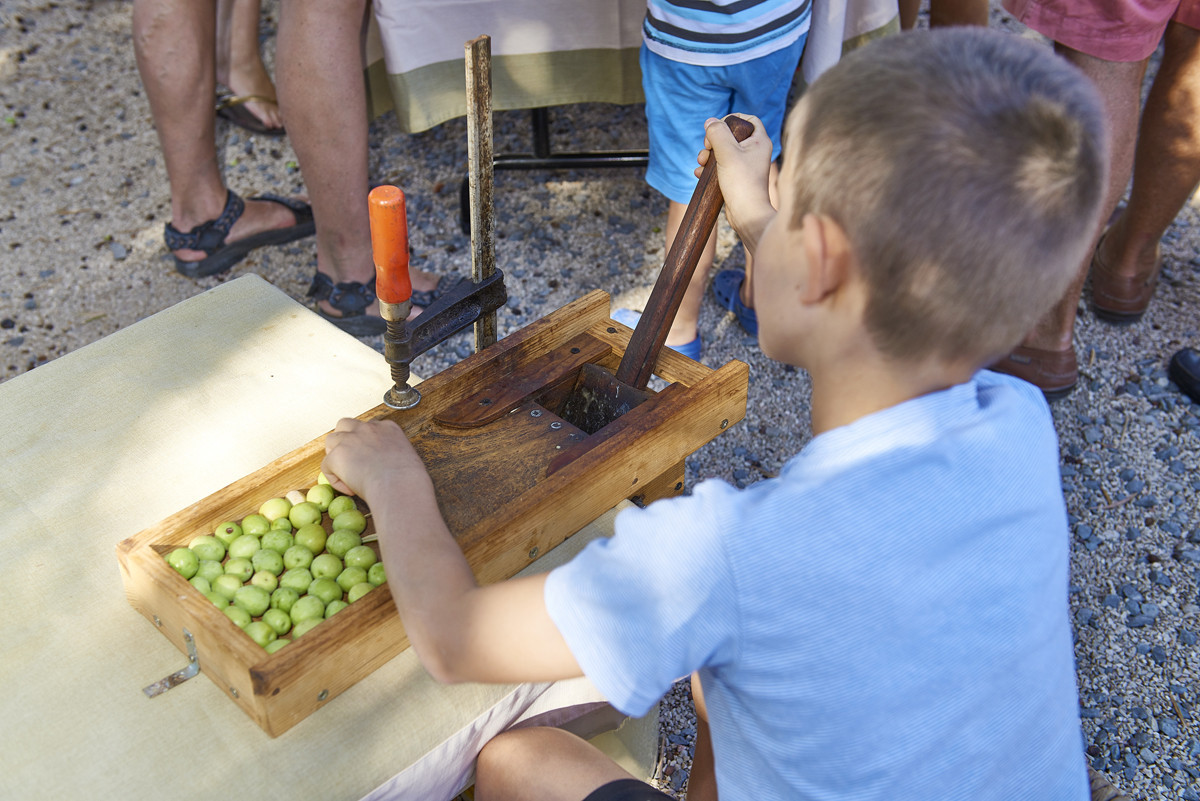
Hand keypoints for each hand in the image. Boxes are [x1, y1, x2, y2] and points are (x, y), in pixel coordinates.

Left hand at [321, 417, 430, 504]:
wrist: (399, 485)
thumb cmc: (409, 479)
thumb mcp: (408, 458)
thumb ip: (394, 455)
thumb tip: (386, 468)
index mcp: (388, 428)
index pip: (370, 427)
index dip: (366, 442)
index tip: (370, 457)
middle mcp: (368, 429)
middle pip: (346, 425)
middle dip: (344, 439)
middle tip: (350, 459)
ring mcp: (350, 440)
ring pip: (331, 440)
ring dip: (335, 454)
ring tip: (344, 472)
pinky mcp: (337, 455)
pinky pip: (327, 466)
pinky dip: (335, 479)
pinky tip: (349, 489)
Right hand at [695, 114, 775, 250]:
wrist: (747, 214)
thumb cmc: (741, 183)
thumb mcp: (727, 152)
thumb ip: (717, 133)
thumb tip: (710, 121)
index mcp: (759, 141)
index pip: (748, 119)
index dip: (731, 119)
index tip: (718, 128)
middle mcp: (755, 152)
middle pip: (731, 135)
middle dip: (713, 140)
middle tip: (707, 148)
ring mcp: (746, 166)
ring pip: (723, 151)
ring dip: (708, 155)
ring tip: (701, 163)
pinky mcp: (737, 178)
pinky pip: (720, 166)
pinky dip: (709, 168)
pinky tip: (700, 174)